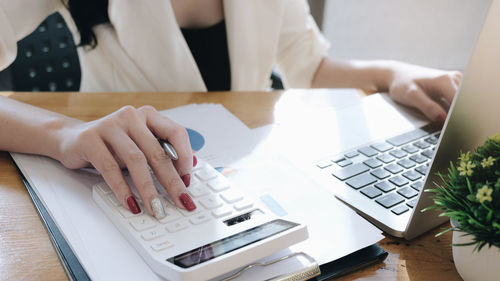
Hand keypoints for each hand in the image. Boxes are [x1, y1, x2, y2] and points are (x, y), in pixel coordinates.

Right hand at [54, 105, 195, 217]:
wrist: (70, 138)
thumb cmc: (111, 144)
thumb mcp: (139, 143)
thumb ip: (161, 151)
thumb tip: (189, 170)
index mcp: (148, 115)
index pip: (176, 133)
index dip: (185, 157)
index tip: (188, 180)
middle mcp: (131, 116)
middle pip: (157, 152)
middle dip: (172, 181)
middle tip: (181, 200)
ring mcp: (110, 126)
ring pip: (136, 160)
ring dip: (148, 189)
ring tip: (156, 208)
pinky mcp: (90, 139)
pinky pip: (111, 168)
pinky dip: (123, 189)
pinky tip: (131, 203)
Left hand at [387, 62, 461, 122]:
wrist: (398, 74)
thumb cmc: (402, 83)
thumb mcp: (411, 96)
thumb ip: (427, 107)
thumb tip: (443, 119)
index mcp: (445, 80)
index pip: (460, 104)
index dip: (459, 118)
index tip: (454, 129)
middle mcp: (454, 78)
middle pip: (466, 102)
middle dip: (462, 116)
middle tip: (455, 130)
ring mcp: (455, 80)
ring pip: (465, 101)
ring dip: (461, 113)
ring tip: (453, 125)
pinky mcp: (454, 85)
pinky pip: (461, 99)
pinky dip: (458, 109)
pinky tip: (450, 117)